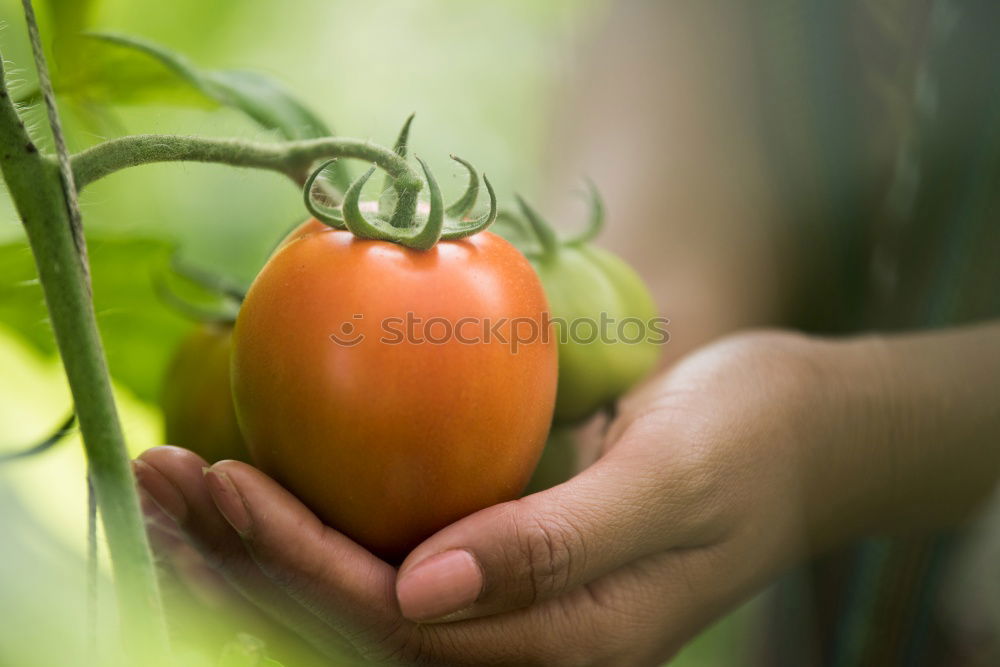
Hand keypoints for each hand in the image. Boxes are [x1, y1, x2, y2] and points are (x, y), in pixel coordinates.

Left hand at [135, 331, 903, 664]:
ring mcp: (508, 602)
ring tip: (172, 480)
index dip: (297, 561)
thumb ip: (559, 548)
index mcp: (566, 645)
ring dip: (255, 542)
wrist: (796, 431)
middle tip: (156, 480)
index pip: (395, 623)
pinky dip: (309, 515)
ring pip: (352, 593)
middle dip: (242, 560)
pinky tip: (257, 471)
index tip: (223, 480)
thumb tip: (422, 593)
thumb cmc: (747, 444)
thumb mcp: (670, 483)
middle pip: (349, 623)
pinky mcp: (501, 552)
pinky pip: (385, 548)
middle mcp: (522, 641)